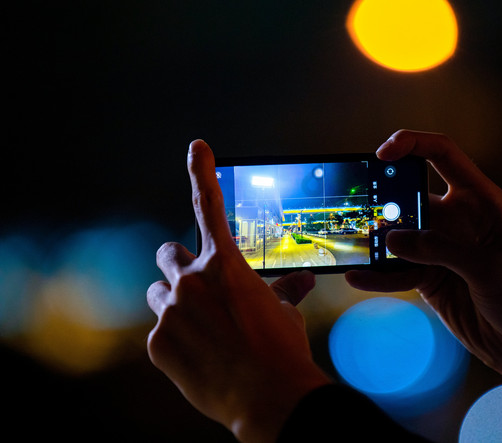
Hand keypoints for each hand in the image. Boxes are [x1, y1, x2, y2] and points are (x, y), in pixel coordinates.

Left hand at [146, 140, 329, 442]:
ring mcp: (170, 312)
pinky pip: (160, 331)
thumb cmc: (281, 349)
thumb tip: (303, 281)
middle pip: (167, 254)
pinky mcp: (157, 343)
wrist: (269, 397)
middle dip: (180, 265)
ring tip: (201, 329)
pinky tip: (200, 357)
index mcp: (225, 264)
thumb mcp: (285, 312)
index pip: (210, 205)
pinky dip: (176, 339)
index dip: (203, 170)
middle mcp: (191, 280)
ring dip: (174, 302)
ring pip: (158, 294)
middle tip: (197, 286)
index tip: (197, 146)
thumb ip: (285, 288)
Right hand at [346, 130, 501, 430]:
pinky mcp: (426, 274)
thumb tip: (392, 240)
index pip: (443, 154)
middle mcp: (456, 217)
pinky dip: (377, 274)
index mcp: (479, 200)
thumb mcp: (487, 268)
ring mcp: (438, 246)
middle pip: (409, 193)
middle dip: (382, 197)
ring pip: (397, 233)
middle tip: (360, 207)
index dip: (412, 144)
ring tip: (352, 245)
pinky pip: (395, 269)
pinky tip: (358, 277)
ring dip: (374, 239)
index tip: (383, 153)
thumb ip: (440, 250)